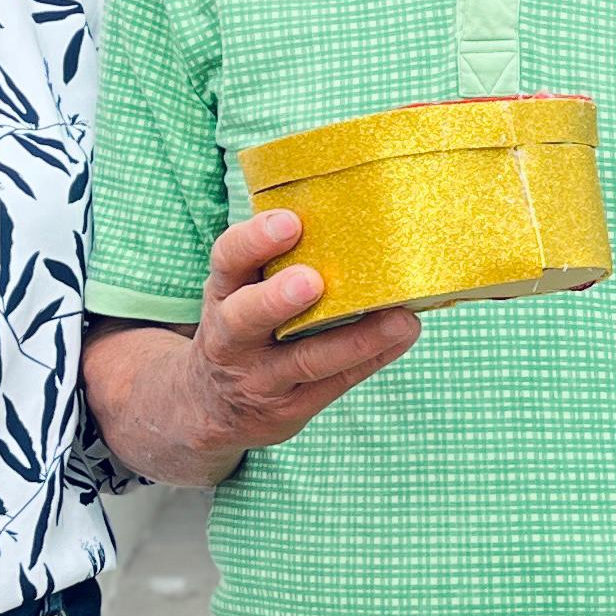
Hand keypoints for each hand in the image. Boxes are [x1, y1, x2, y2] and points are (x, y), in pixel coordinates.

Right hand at [189, 210, 421, 447]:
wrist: (212, 404)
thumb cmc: (244, 326)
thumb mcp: (241, 290)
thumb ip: (276, 260)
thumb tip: (351, 209)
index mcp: (224, 293)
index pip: (227, 260)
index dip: (253, 241)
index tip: (290, 222)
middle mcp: (232, 337)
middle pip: (245, 317)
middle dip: (277, 299)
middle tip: (313, 281)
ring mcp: (261, 377)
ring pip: (305, 360)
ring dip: (356, 339)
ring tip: (399, 319)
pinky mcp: (292, 407)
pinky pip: (336, 382)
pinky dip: (373, 357)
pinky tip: (404, 336)